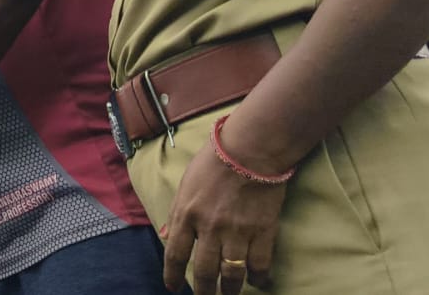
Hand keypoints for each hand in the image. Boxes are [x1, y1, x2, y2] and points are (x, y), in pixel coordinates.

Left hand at [161, 141, 286, 293]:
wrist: (251, 148)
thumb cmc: (214, 161)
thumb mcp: (186, 184)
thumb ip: (177, 212)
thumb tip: (165, 234)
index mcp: (186, 213)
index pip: (174, 254)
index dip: (172, 275)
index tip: (172, 288)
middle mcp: (210, 227)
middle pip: (204, 271)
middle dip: (203, 291)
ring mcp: (237, 231)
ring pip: (232, 274)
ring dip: (229, 290)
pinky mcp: (263, 231)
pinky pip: (260, 265)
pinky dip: (259, 278)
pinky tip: (258, 281)